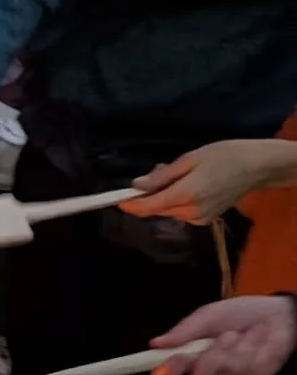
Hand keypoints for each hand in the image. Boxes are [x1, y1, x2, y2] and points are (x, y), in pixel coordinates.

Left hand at [123, 140, 296, 223]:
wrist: (258, 166)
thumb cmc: (226, 155)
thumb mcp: (191, 159)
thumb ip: (162, 175)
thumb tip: (136, 186)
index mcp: (185, 195)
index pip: (147, 206)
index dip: (130, 205)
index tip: (116, 200)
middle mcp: (189, 212)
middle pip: (156, 208)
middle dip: (150, 193)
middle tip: (159, 169)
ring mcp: (198, 218)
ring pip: (168, 209)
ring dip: (165, 195)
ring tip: (181, 174)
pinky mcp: (204, 220)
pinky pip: (180, 212)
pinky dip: (178, 200)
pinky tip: (191, 185)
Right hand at [150, 296, 296, 374]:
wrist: (277, 315)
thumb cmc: (240, 314)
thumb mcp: (209, 315)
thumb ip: (185, 330)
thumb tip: (156, 343)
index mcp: (193, 355)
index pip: (173, 368)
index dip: (167, 370)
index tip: (160, 371)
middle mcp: (209, 371)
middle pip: (198, 372)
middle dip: (207, 354)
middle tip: (219, 337)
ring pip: (223, 368)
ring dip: (231, 347)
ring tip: (239, 335)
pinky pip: (244, 368)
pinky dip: (248, 351)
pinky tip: (253, 343)